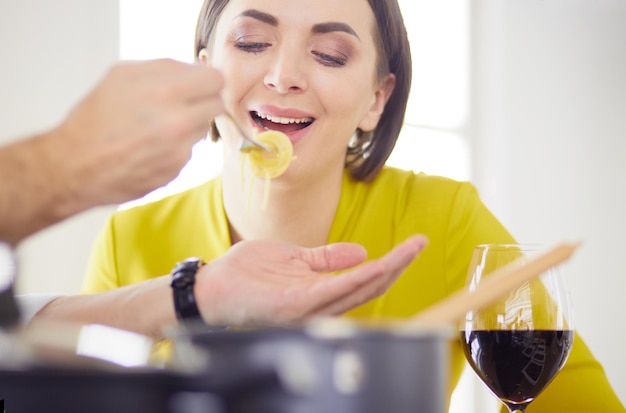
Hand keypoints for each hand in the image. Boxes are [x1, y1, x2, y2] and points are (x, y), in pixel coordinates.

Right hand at [50, 58, 224, 204]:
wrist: (75, 166)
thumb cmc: (95, 119)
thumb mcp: (122, 75)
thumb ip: (164, 69)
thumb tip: (195, 70)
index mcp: (166, 92)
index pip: (215, 80)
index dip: (207, 80)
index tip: (200, 84)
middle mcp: (178, 122)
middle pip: (216, 105)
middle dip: (202, 101)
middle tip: (183, 104)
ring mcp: (179, 150)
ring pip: (202, 129)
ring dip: (188, 125)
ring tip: (155, 127)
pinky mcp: (176, 170)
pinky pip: (188, 150)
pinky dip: (175, 147)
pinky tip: (149, 147)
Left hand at [195, 235, 427, 325]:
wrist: (213, 285)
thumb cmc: (249, 273)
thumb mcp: (294, 258)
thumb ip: (327, 258)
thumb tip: (362, 251)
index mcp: (321, 292)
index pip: (364, 279)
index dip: (391, 263)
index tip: (413, 243)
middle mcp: (320, 304)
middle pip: (368, 287)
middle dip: (398, 265)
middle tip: (420, 243)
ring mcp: (308, 308)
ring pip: (357, 290)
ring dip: (386, 270)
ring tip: (408, 252)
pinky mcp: (294, 306)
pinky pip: (332, 292)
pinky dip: (356, 279)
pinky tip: (375, 264)